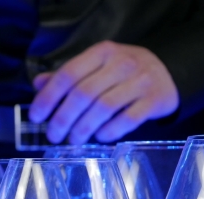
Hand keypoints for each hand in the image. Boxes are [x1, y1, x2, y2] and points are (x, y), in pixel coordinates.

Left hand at [29, 41, 178, 143]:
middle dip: (63, 118)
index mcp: (101, 53)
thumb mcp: (95, 66)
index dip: (48, 97)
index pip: (68, 74)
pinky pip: (128, 119)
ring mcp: (140, 81)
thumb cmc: (121, 72)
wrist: (167, 72)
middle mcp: (121, 64)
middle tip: (53, 135)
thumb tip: (38, 84)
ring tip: (73, 140)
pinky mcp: (154, 100)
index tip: (36, 117)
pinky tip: (99, 137)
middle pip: (84, 93)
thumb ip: (67, 75)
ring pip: (104, 107)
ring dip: (83, 128)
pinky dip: (110, 131)